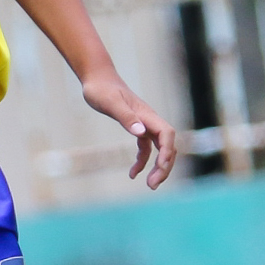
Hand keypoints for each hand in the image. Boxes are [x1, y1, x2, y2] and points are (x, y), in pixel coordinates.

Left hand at [82, 69, 175, 188]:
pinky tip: (132, 174)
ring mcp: (144, 125)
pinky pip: (145, 148)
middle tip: (153, 185)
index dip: (167, 152)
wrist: (97, 79)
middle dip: (164, 166)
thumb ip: (126, 118)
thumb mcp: (110, 103)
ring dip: (157, 167)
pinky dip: (142, 162)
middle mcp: (150, 120)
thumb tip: (141, 133)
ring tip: (150, 185)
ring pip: (159, 149)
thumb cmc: (101, 89)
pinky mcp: (136, 128)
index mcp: (147, 115)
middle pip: (167, 146)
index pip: (167, 135)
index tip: (160, 167)